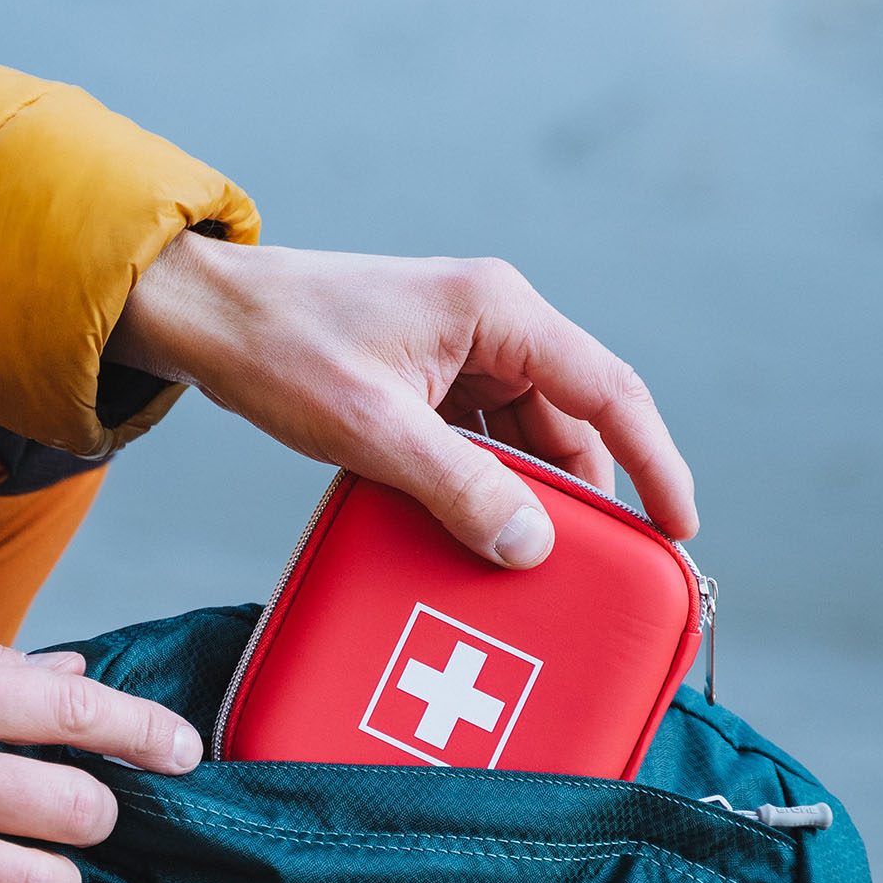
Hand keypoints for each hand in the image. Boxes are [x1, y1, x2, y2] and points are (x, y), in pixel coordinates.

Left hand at [106, 232, 697, 566]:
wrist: (203, 316)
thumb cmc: (280, 348)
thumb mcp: (373, 429)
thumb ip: (460, 487)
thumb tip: (533, 545)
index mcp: (499, 311)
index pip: (610, 391)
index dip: (657, 462)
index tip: (679, 529)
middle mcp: (494, 323)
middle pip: (573, 421)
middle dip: (586, 496)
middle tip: (597, 572)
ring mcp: (463, 349)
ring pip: (528, 437)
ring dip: (530, 496)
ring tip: (530, 564)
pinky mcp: (430, 376)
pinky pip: (484, 438)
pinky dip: (487, 485)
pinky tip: (477, 532)